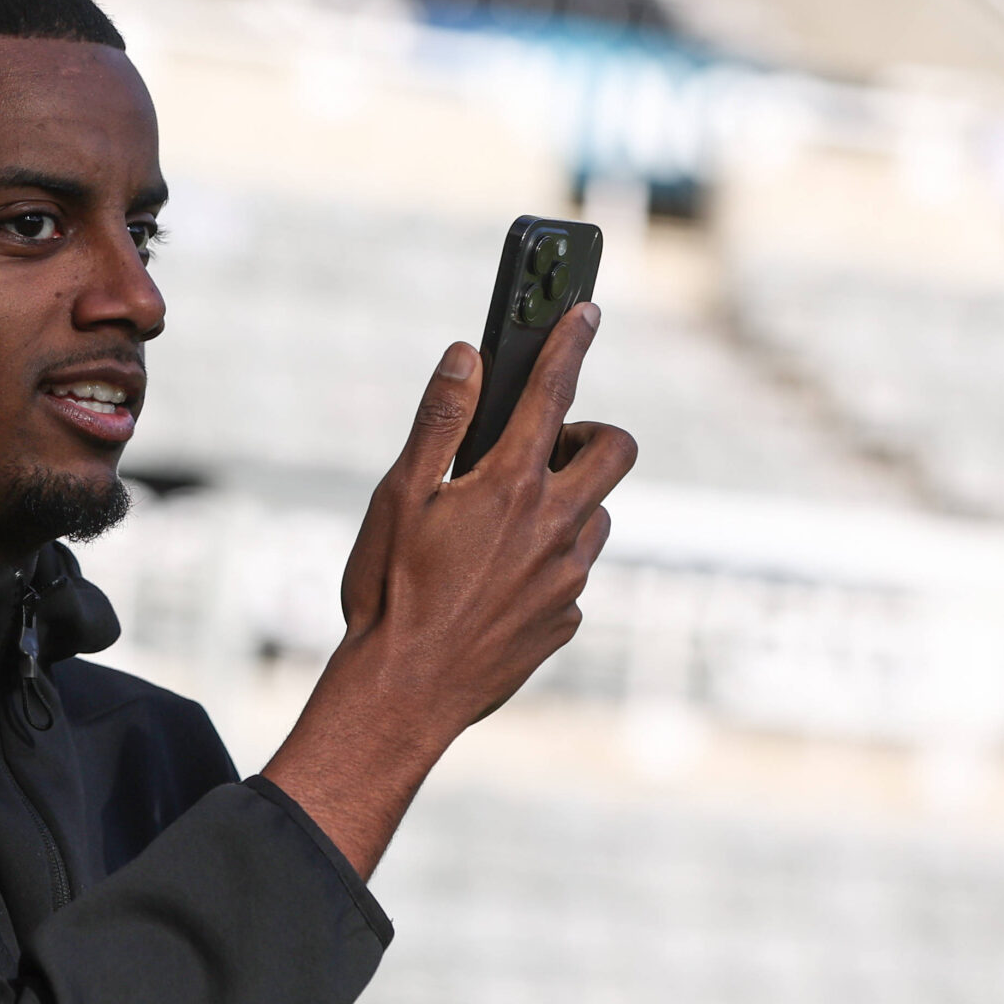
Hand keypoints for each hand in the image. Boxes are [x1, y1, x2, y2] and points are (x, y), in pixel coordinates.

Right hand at [264, 303, 634, 876]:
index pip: (554, 392)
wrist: (402, 694)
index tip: (585, 310)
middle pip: (615, 451)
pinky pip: (571, 574)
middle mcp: (555, 526)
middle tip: (541, 447)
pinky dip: (546, 563)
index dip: (571, 342)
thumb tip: (466, 356)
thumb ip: (439, 421)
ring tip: (501, 525)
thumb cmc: (389, 592)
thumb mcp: (398, 496)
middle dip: (590, 432)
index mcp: (510, 485)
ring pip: (594, 516)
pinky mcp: (565, 620)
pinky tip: (493, 584)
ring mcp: (568, 578)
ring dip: (563, 504)